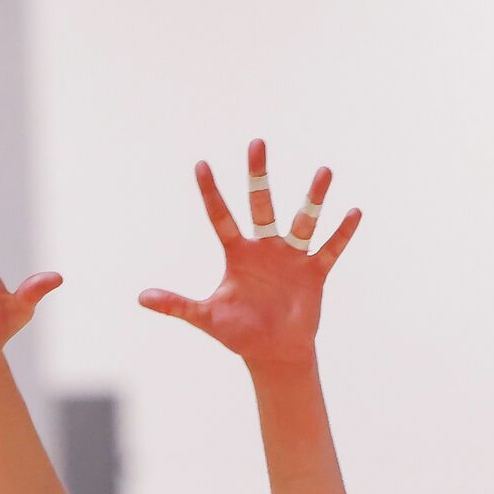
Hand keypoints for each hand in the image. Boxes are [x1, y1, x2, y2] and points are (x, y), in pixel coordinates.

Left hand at [140, 139, 356, 370]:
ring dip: (313, 199)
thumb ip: (177, 306)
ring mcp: (292, 258)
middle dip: (258, 176)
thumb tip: (141, 298)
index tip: (200, 164)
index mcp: (237, 254)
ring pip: (303, 221)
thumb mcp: (206, 317)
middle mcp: (265, 248)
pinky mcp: (314, 272)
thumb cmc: (238, 332)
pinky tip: (353, 212)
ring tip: (323, 171)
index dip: (210, 193)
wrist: (273, 350)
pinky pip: (330, 249)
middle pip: (261, 205)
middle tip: (256, 143)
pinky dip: (341, 234)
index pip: (220, 217)